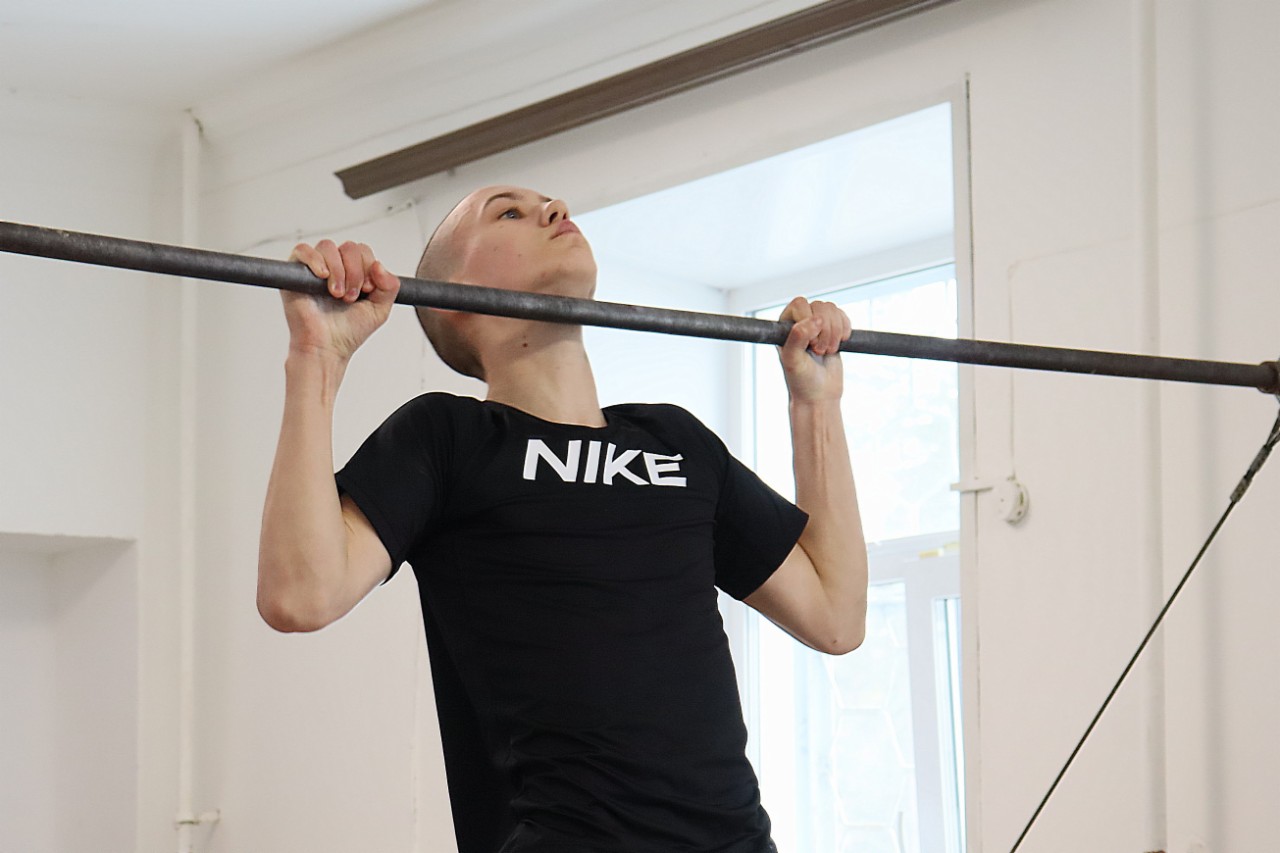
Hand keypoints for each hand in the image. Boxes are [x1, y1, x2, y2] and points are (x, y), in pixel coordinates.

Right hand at [283, 240, 399, 361]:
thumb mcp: (380, 309)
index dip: (368, 266)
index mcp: (353, 273)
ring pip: (328, 247)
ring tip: (337, 294)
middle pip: (348, 247)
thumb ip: (390, 287)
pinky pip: (302, 250)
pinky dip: (315, 260)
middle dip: (355, 271)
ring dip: (338, 271)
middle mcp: (334, 268)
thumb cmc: (348, 332)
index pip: (363, 251)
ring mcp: (314, 270)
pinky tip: (323, 277)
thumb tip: (379, 264)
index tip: (367, 290)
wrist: (327, 348)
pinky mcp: (295, 274)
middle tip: (351, 296)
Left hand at [777, 296, 850, 402]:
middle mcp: (799, 321)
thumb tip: (816, 319)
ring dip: (835, 332)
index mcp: (784, 324)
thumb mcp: (793, 360)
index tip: (810, 345)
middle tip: (819, 352)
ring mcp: (817, 324)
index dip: (809, 322)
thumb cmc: (801, 380)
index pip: (800, 304)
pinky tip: (840, 343)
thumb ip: (797, 337)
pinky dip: (845, 329)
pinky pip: (842, 316)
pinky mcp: (833, 329)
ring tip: (827, 351)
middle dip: (825, 331)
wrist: (820, 394)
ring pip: (832, 309)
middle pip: (820, 306)